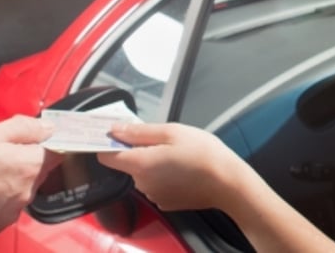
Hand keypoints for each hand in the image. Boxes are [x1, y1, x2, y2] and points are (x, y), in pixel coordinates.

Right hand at [0, 115, 61, 237]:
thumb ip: (24, 128)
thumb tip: (47, 128)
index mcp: (28, 166)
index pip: (56, 151)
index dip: (45, 142)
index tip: (33, 138)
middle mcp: (26, 192)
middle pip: (37, 170)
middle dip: (22, 159)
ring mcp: (13, 211)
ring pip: (20, 188)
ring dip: (9, 179)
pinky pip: (6, 206)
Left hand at [97, 123, 252, 211]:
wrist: (228, 184)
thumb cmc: (203, 152)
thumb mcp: (172, 132)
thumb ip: (139, 132)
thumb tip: (114, 130)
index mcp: (140, 164)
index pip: (106, 157)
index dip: (108, 144)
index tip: (117, 134)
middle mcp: (141, 184)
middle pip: (127, 164)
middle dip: (138, 151)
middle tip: (163, 140)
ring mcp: (154, 196)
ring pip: (142, 174)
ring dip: (152, 163)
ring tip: (177, 155)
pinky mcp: (166, 203)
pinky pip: (156, 185)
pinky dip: (163, 177)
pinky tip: (182, 170)